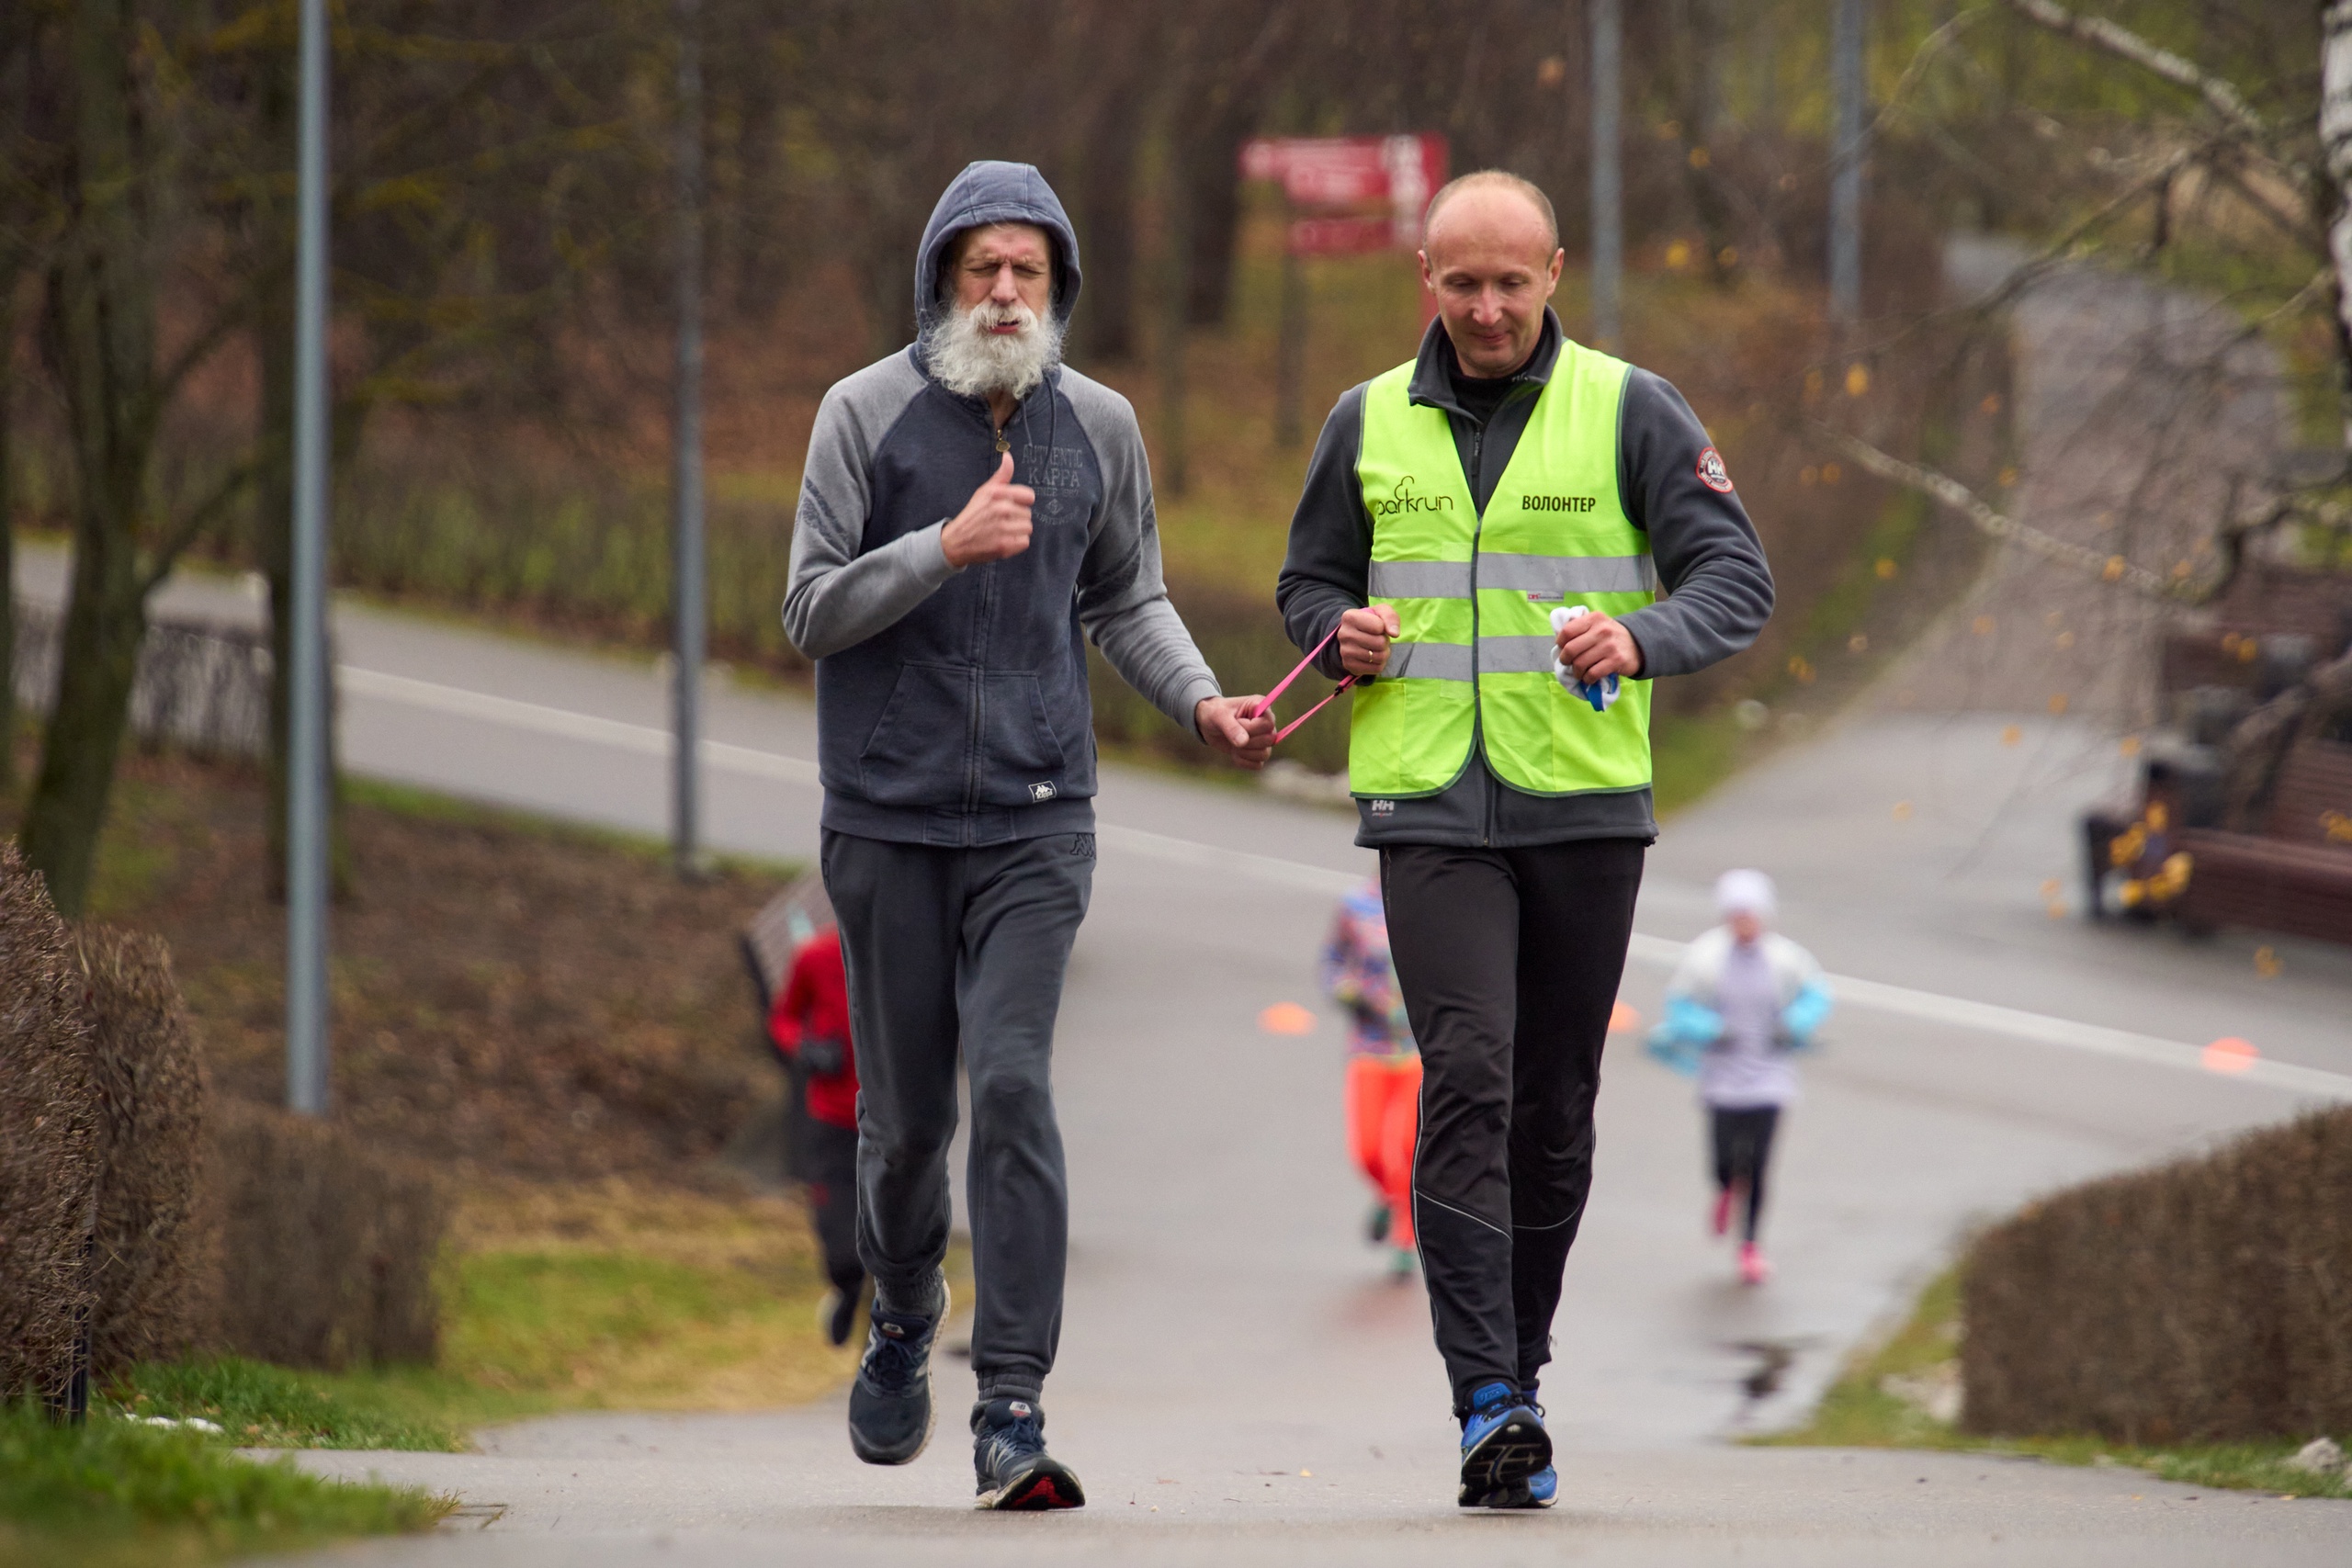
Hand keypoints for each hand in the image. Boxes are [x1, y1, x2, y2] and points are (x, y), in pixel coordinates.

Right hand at [941, 453, 1034, 567]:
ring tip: (1002, 531)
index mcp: (997, 493)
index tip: (1011, 506)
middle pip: (1028, 514)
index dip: (1022, 502)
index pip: (1029, 496)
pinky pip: (1024, 542)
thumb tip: (1008, 456)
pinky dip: (1016, 544)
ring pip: (1028, 528)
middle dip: (1017, 518)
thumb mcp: (984, 491)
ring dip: (1017, 531)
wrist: (956, 541)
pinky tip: (1003, 540)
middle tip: (1001, 521)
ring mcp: (1002, 528)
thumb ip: (1001, 475)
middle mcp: (1001, 509)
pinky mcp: (1004, 545)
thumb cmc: (973, 515)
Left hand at [1195, 695, 1275, 769]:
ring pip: (1265, 754)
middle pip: (1269, 739)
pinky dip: (1243, 762)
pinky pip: (1257, 764)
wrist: (1208, 724)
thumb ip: (1231, 727)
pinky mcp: (1257, 752)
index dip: (1253, 728)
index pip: (1269, 722)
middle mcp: (1265, 722)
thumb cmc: (1215, 713)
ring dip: (1245, 753)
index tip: (1238, 723)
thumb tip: (1244, 742)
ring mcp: (1263, 738)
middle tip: (1232, 735)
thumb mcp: (1219, 716)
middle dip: (1248, 742)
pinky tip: (1234, 753)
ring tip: (1232, 745)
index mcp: (1259, 706)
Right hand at [1336, 605, 1398, 676]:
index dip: (1383, 627)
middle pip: (1380, 643)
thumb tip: (1394, 633)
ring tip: (1377, 647)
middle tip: (1379, 638)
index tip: (1378, 626)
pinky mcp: (1349, 665)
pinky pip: (1376, 669)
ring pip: (1379, 657)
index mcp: (1350, 617)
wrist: (1355, 634)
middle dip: (1384, 641)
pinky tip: (1373, 657)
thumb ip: (1390, 617)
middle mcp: (1344, 634)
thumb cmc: (1370, 621)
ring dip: (1383, 653)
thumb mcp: (1381, 612)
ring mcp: (1345, 652)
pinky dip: (1379, 663)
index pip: (1379, 626)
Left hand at [1554, 608, 1643, 682]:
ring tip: (1580, 672)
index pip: (1567, 631)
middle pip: (1570, 650)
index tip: (1563, 648)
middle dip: (1565, 660)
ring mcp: (1610, 646)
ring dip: (1576, 672)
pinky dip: (1587, 679)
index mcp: (1594, 618)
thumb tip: (1558, 641)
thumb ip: (1580, 628)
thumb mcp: (1597, 624)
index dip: (1560, 643)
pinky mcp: (1616, 661)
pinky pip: (1592, 674)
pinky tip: (1589, 677)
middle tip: (1569, 663)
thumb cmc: (1610, 636)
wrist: (1638, 644)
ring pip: (1580, 664)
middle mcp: (1602, 630)